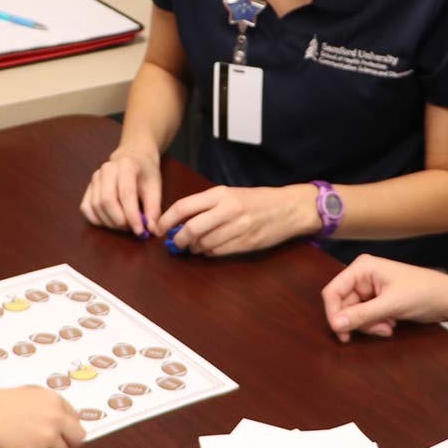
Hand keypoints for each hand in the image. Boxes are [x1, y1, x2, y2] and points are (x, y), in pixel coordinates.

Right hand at [0, 387, 85, 447]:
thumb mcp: (27, 395)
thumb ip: (46, 405)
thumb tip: (56, 418)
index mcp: (53, 400)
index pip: (75, 416)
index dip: (68, 427)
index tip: (64, 433)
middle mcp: (56, 417)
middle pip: (78, 437)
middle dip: (71, 444)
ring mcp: (49, 436)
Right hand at [79, 144, 161, 236]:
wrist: (132, 157)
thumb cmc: (145, 173)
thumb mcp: (155, 188)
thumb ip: (153, 209)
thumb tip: (151, 230)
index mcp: (126, 165)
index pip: (126, 194)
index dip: (132, 215)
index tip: (140, 230)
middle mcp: (107, 169)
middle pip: (107, 201)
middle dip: (119, 220)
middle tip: (131, 229)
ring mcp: (94, 178)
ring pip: (96, 206)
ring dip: (110, 222)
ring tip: (125, 225)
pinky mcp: (88, 187)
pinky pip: (86, 208)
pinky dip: (97, 220)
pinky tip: (110, 221)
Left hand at [153, 184, 314, 255]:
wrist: (289, 208)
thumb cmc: (257, 200)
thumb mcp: (230, 194)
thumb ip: (206, 205)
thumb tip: (180, 222)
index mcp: (220, 194)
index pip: (184, 207)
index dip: (166, 220)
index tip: (158, 229)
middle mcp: (228, 209)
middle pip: (191, 229)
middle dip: (178, 240)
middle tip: (175, 243)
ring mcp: (238, 227)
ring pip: (204, 244)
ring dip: (194, 248)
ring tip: (195, 246)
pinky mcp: (246, 243)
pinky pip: (218, 252)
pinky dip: (209, 253)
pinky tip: (211, 248)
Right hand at [321, 254, 447, 341]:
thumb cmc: (424, 293)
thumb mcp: (391, 306)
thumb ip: (361, 315)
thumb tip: (335, 325)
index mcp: (362, 267)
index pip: (332, 291)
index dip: (334, 313)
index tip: (342, 334)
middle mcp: (362, 276)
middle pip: (343, 305)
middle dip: (360, 321)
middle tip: (380, 329)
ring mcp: (369, 288)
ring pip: (354, 314)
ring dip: (369, 326)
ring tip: (389, 327)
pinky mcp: (376, 300)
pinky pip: (365, 317)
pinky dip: (375, 325)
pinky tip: (391, 325)